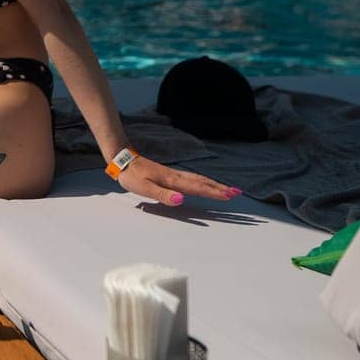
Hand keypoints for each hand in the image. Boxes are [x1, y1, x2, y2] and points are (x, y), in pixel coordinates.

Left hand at [116, 154, 239, 205]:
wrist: (123, 160)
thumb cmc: (131, 176)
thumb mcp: (144, 188)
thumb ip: (162, 195)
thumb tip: (181, 200)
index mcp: (172, 181)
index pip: (198, 188)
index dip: (214, 193)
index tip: (230, 196)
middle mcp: (176, 176)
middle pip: (203, 182)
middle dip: (220, 189)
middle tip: (236, 193)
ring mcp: (174, 174)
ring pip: (199, 179)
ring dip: (214, 185)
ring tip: (227, 189)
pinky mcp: (170, 175)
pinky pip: (192, 179)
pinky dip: (203, 182)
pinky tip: (205, 184)